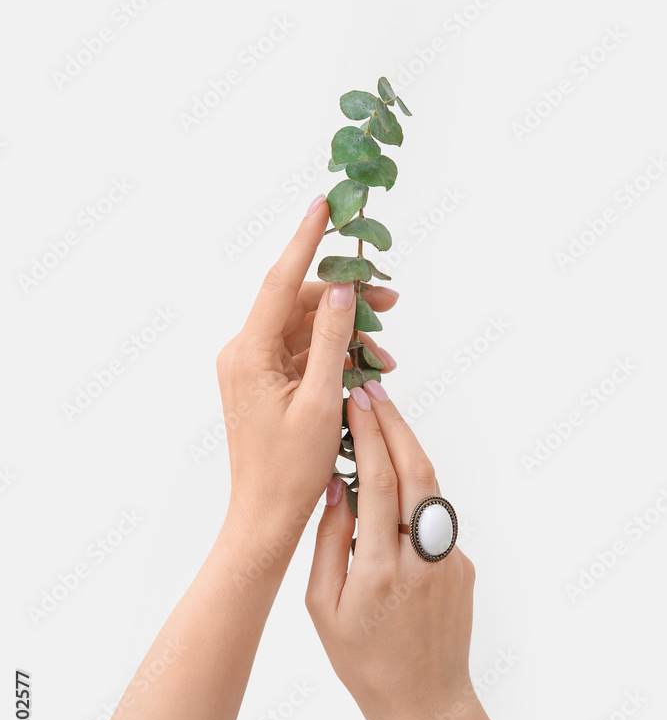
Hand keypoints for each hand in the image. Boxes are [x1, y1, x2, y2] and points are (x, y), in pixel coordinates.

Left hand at [217, 195, 398, 538]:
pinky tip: (366, 367)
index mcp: (248, 353)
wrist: (266, 516)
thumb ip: (331, 341)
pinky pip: (301, 354)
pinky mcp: (264, 383)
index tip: (324, 203)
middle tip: (389, 299)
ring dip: (344, 333)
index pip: (280, 282)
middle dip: (344, 299)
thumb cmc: (290, 470)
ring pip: (303, 329)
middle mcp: (243, 353)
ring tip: (385, 354)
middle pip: (297, 305)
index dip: (305, 239)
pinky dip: (333, 355)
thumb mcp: (320, 401)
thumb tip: (340, 290)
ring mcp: (252, 368)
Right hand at [305, 378, 476, 719]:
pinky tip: (393, 481)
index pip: (377, 481)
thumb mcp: (324, 609)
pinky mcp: (463, 567)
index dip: (367, 434)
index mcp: (380, 569)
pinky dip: (415, 491)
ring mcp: (450, 561)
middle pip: (415, 470)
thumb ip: (329, 543)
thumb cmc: (363, 662)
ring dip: (408, 449)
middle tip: (371, 390)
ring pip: (431, 489)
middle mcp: (422, 558)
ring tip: (382, 420)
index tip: (355, 400)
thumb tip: (336, 488)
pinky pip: (435, 519)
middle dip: (393, 423)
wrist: (427, 705)